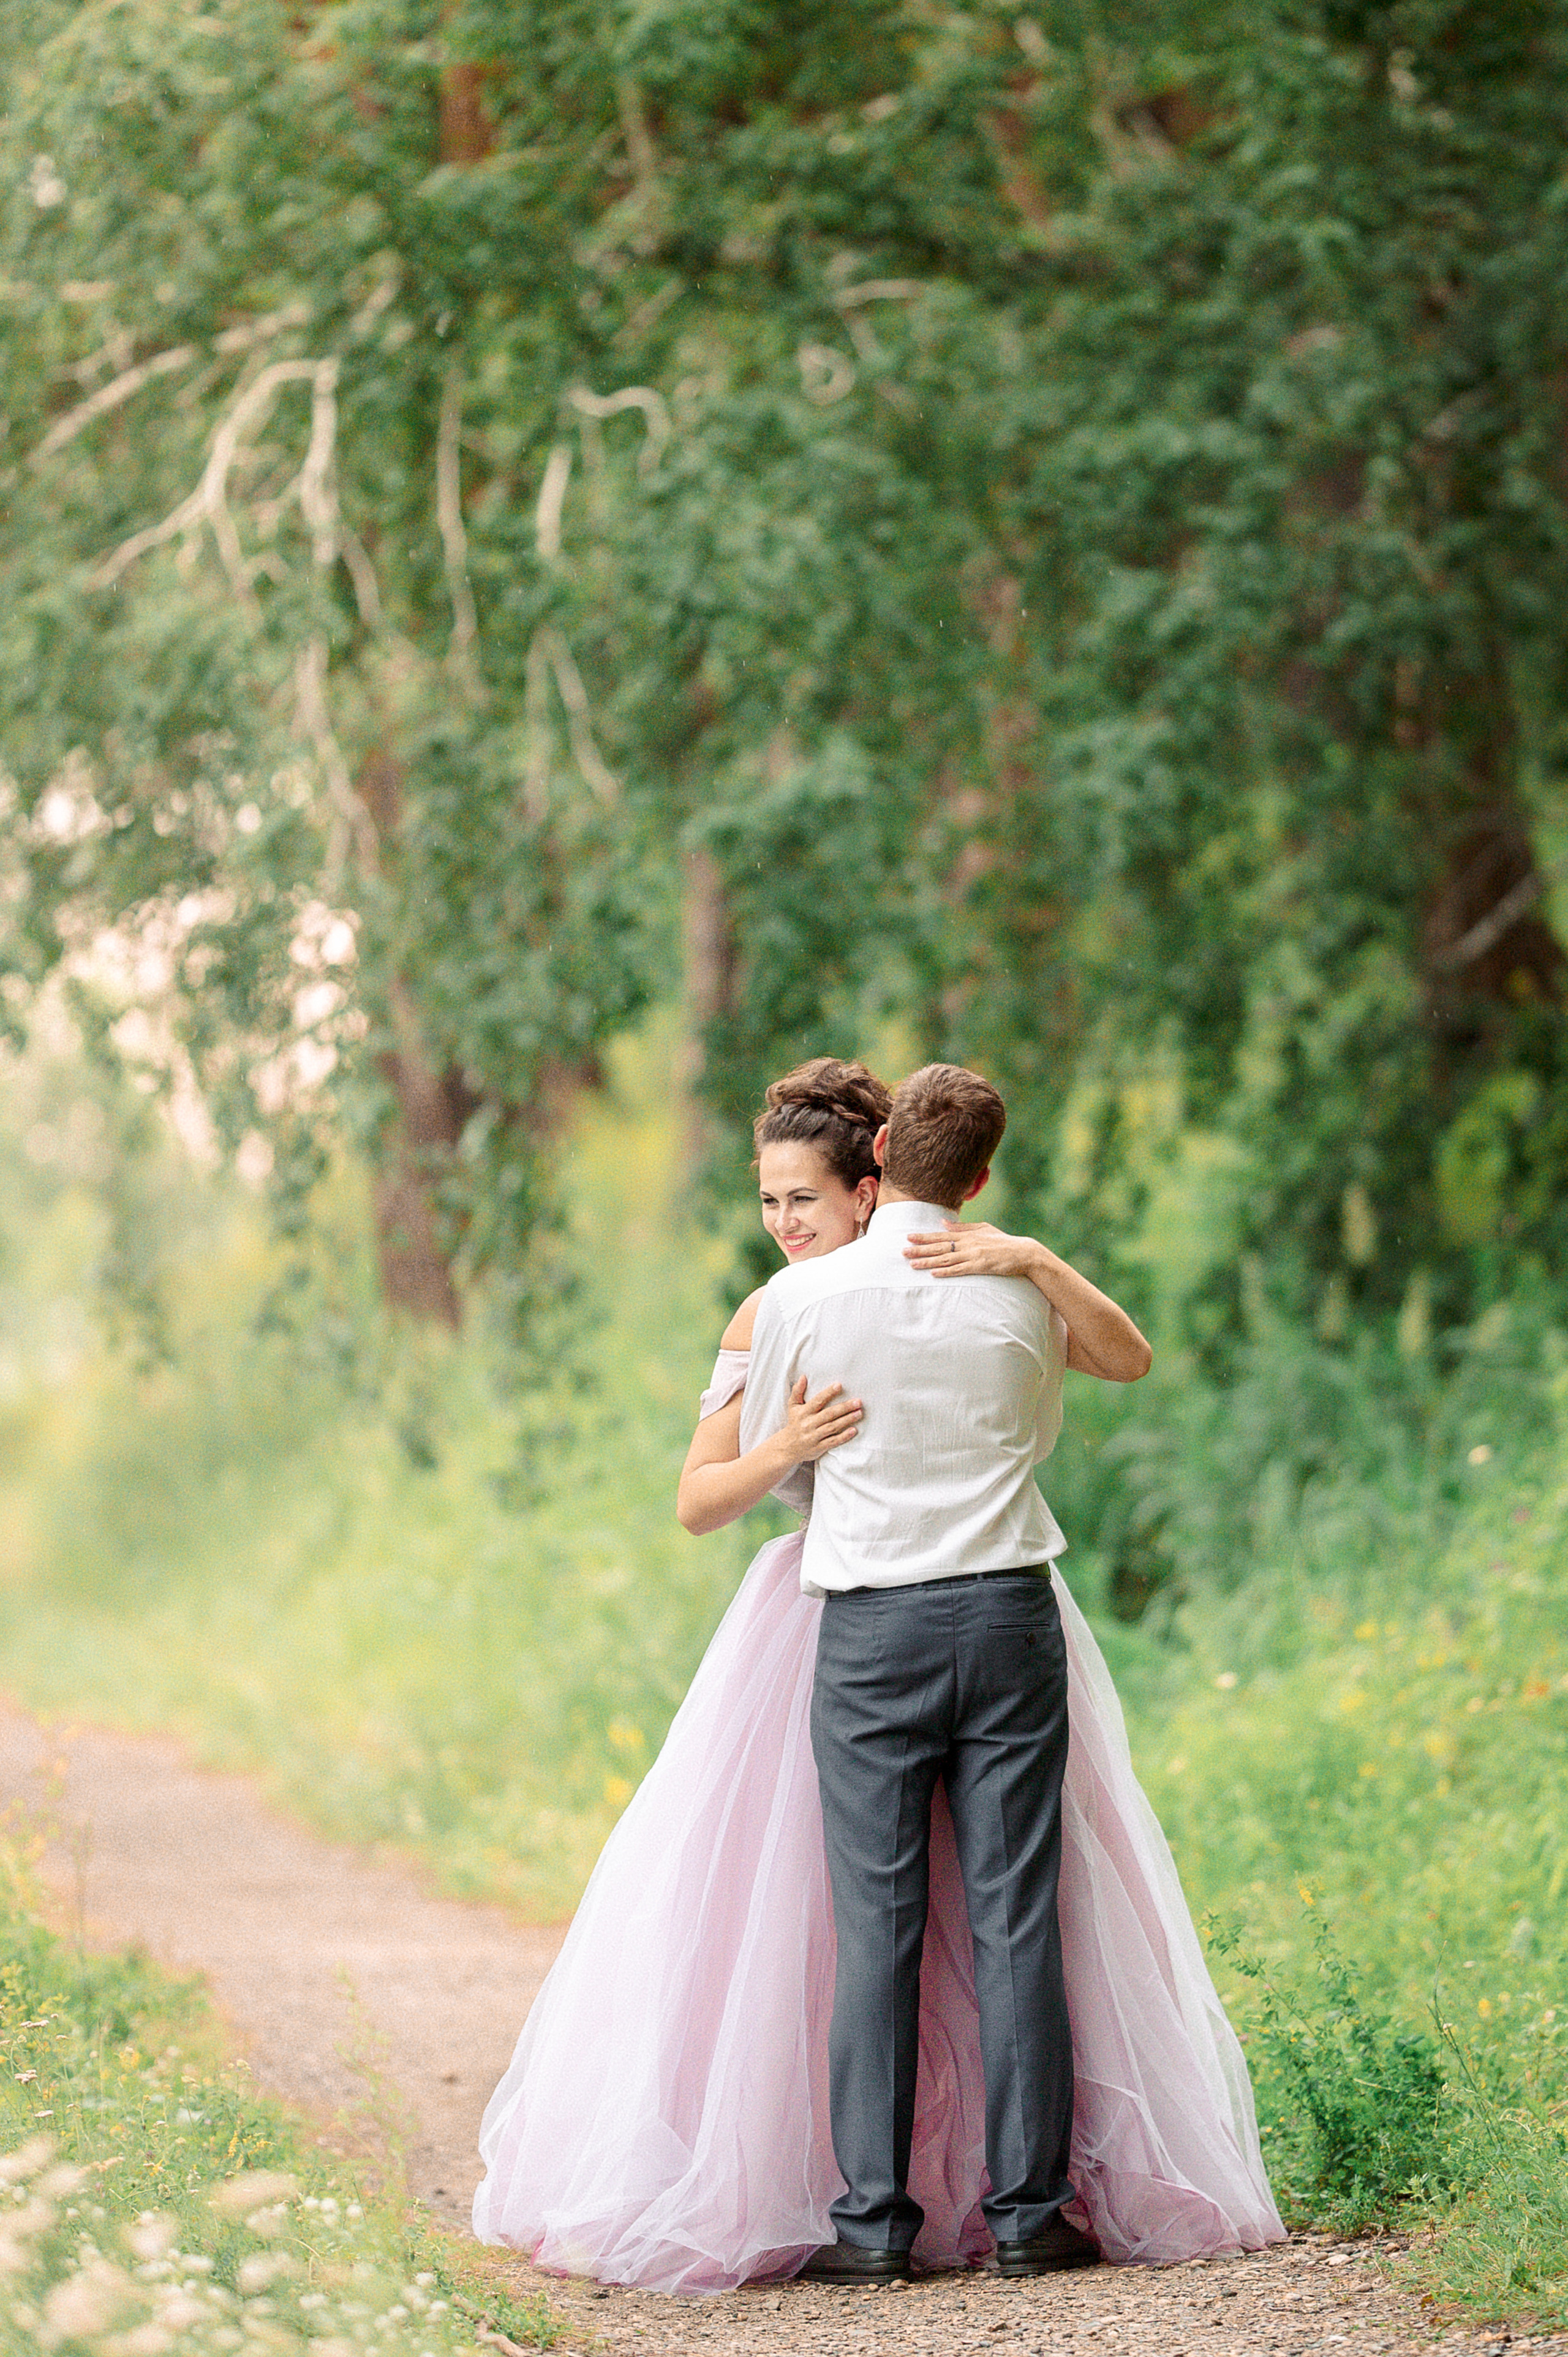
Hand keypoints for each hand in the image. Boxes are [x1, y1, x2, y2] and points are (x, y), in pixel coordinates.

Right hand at [777, 1375, 862, 1463]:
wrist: (787, 1447)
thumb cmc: (794, 1423)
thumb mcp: (793, 1407)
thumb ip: (797, 1392)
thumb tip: (803, 1377)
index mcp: (803, 1412)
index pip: (817, 1400)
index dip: (828, 1393)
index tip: (839, 1385)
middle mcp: (809, 1424)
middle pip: (829, 1414)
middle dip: (845, 1407)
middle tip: (858, 1401)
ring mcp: (814, 1436)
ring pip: (833, 1427)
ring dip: (847, 1420)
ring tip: (859, 1413)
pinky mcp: (819, 1447)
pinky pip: (833, 1441)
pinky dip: (844, 1436)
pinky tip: (854, 1430)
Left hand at [904, 1221, 1037, 1279]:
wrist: (1023, 1252)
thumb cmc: (1003, 1242)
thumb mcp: (983, 1228)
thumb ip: (962, 1227)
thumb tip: (943, 1221)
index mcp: (968, 1234)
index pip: (941, 1235)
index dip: (924, 1237)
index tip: (909, 1237)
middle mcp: (968, 1243)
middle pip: (940, 1247)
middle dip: (920, 1249)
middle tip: (903, 1252)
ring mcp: (974, 1255)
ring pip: (946, 1259)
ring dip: (928, 1262)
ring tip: (912, 1264)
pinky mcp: (980, 1267)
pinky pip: (960, 1270)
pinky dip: (946, 1272)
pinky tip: (934, 1273)